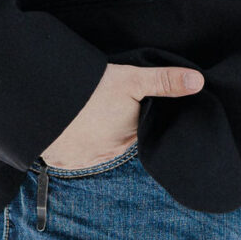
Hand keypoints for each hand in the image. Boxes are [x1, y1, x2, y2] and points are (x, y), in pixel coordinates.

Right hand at [42, 61, 203, 167]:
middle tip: (107, 106)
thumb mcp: (131, 78)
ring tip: (91, 115)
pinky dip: (75, 145)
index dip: (139, 117)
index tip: (132, 103)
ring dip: (97, 137)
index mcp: (130, 137)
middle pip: (121, 141)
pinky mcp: (62, 160)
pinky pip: (75, 156)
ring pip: (99, 149)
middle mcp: (109, 154)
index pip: (142, 131)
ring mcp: (85, 160)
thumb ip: (164, 81)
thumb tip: (199, 82)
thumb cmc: (89, 90)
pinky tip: (73, 129)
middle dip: (118, 128)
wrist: (41, 99)